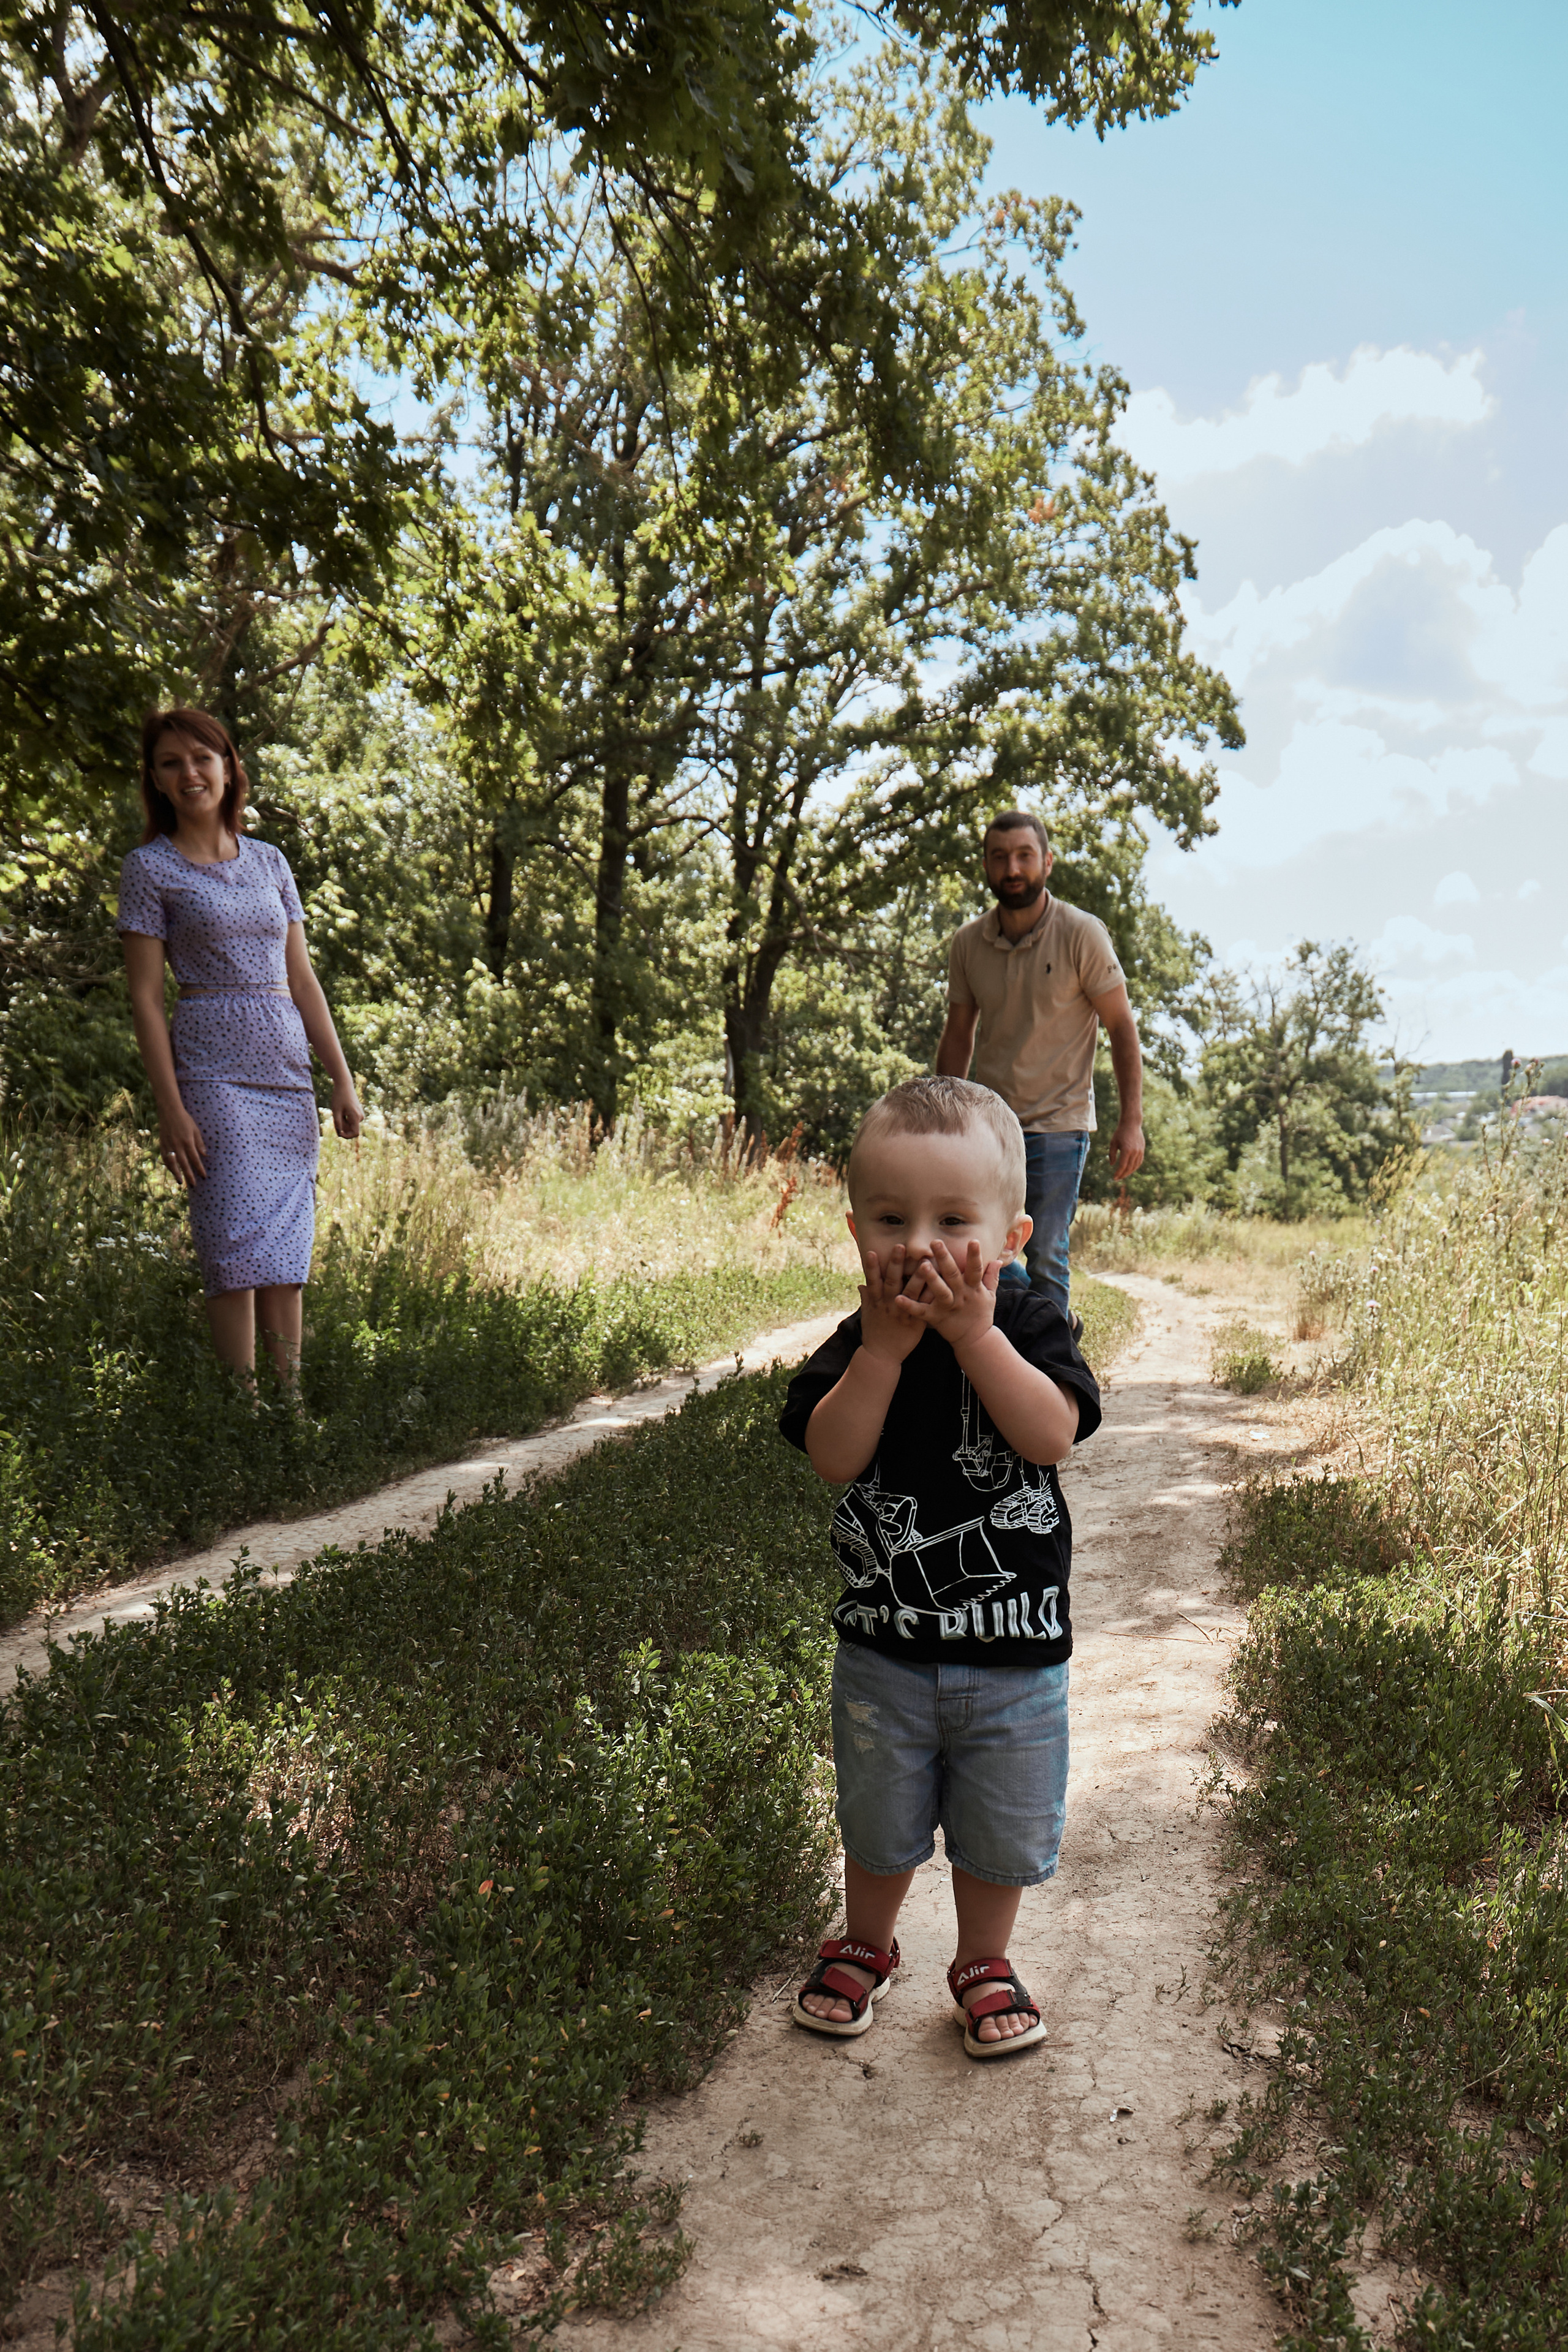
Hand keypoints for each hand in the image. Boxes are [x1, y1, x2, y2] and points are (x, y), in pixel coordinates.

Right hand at [157, 1102, 206, 1186]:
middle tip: (193, 1185)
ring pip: (173, 1163)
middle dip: (189, 1175)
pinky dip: (168, 1166)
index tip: (204, 1176)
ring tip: (181, 1182)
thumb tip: (205, 1155)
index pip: (195, 1159)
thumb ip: (199, 1143)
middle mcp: (178, 1145)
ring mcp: (169, 1145)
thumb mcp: (195, 1130)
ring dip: (177, 1173)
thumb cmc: (185, 1120)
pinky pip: (165, 1158)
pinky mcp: (162, 1144)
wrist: (169, 1111)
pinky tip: (172, 1171)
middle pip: (184, 1164)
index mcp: (188, 1141)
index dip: (199, 1169)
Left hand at [331, 1077, 362, 1140]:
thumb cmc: (339, 1097)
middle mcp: (360, 1116)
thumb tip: (339, 1134)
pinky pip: (351, 1120)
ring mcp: (360, 1114)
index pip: (355, 1133)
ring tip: (338, 1110)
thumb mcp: (336, 1111)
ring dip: (343, 1121)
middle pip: (351, 1129)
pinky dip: (345, 1118)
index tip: (338, 1133)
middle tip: (335, 1116)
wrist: (344, 1084)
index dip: (347, 1136)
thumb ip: (338, 1123)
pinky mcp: (358, 1112)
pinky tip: (341, 1109)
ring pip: (350, 1124)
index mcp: (356, 1117)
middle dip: (343, 1127)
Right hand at [857, 1245, 929, 1366]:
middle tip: (901, 1246)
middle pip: (892, 1282)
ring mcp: (902, 1314)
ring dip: (918, 1278)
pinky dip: (931, 1296)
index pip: (873, 1281)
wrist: (882, 1356)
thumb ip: (866, 1298)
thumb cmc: (874, 1333)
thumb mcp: (867, 1314)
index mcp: (876, 1302)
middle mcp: (888, 1306)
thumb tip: (861, 1283)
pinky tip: (940, 1285)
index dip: (872, 1267)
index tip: (872, 1251)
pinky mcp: (915, 1323)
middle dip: (896, 1265)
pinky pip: (924, 1307)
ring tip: (925, 1262)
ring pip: (911, 1293)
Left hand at [894, 1238, 1000, 1354]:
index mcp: (973, 1288)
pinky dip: (909, 1306)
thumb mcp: (990, 1295)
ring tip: (922, 1266)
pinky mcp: (936, 1318)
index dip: (975, 1256)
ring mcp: (948, 1307)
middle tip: (936, 1242)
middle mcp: (961, 1296)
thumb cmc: (981, 1314)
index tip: (973, 1241)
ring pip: (940, 1291)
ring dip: (932, 1279)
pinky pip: (921, 1311)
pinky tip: (898, 1298)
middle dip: (945, 1259)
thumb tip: (998, 1259)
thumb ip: (991, 1276)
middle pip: (953, 1275)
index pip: (975, 1269)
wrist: (975, 1340)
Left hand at [1108, 1118, 1144, 1180]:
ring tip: (1122, 1175)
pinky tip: (1129, 1169)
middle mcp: (1134, 1152)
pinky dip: (1134, 1167)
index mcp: (1126, 1150)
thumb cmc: (1120, 1133)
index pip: (1122, 1166)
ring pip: (1135, 1166)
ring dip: (1129, 1172)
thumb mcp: (1113, 1143)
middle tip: (1117, 1178)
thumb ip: (1112, 1154)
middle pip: (1129, 1168)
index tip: (1114, 1178)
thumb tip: (1112, 1165)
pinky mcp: (1142, 1150)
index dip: (1118, 1173)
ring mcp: (1140, 1151)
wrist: (1132, 1124)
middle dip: (1123, 1174)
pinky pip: (1139, 1161)